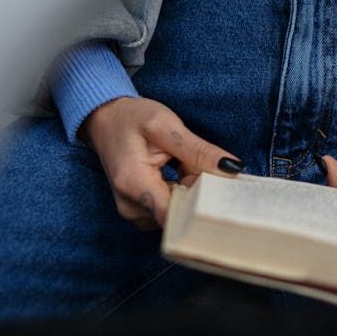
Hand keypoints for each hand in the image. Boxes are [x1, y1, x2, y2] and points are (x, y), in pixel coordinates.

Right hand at [79, 96, 243, 230]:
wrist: (104, 119)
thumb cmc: (131, 118)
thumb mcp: (166, 125)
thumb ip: (199, 151)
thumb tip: (232, 170)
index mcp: (135, 184)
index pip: (176, 217)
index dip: (203, 208)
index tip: (223, 195)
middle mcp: (131, 206)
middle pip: (180, 216)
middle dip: (199, 195)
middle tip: (203, 166)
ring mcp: (133, 212)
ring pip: (177, 214)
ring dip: (190, 195)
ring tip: (184, 165)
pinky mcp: (138, 211)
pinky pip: (169, 212)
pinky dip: (181, 195)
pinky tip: (180, 174)